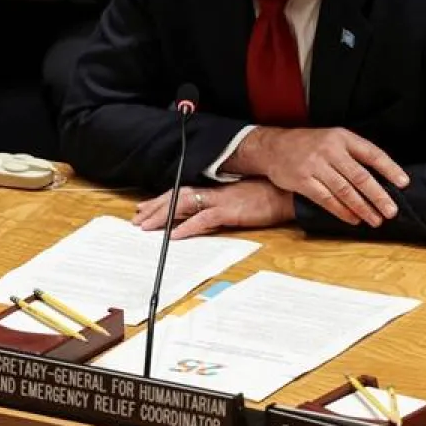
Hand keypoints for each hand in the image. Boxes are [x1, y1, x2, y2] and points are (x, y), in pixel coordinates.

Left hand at [133, 180, 294, 238]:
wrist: (288, 193)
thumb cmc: (267, 197)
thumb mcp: (240, 201)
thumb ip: (221, 207)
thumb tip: (204, 218)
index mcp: (216, 189)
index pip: (181, 192)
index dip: (161, 200)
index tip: (144, 207)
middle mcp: (214, 192)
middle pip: (176, 196)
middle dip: (154, 207)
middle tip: (137, 218)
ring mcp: (221, 200)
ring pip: (183, 205)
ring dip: (162, 215)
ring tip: (146, 226)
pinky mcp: (230, 211)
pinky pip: (203, 219)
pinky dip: (186, 227)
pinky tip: (173, 236)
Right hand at [252, 127, 409, 227]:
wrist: (273, 146)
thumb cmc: (309, 145)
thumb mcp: (332, 138)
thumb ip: (353, 153)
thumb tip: (382, 177)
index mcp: (342, 137)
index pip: (371, 153)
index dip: (389, 168)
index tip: (404, 183)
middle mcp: (330, 150)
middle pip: (360, 176)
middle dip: (378, 195)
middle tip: (391, 211)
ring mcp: (315, 165)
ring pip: (345, 190)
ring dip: (363, 208)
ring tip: (376, 220)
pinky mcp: (302, 180)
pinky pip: (326, 199)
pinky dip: (342, 211)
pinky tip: (353, 219)